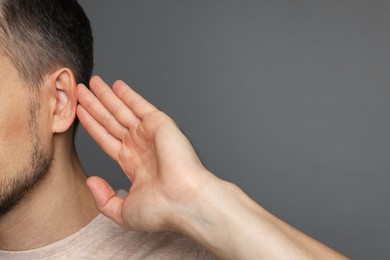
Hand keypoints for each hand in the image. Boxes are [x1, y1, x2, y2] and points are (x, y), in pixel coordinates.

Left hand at [77, 76, 215, 231]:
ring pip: (122, 111)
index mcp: (133, 164)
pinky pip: (139, 105)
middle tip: (80, 91)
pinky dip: (128, 94)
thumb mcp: (123, 212)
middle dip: (95, 106)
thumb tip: (91, 181)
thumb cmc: (161, 210)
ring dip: (106, 96)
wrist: (184, 201)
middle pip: (111, 121)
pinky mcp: (159, 124)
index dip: (92, 125)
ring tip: (90, 83)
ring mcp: (149, 134)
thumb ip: (104, 199)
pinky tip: (115, 85)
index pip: (107, 139)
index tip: (80, 113)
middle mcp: (140, 146)